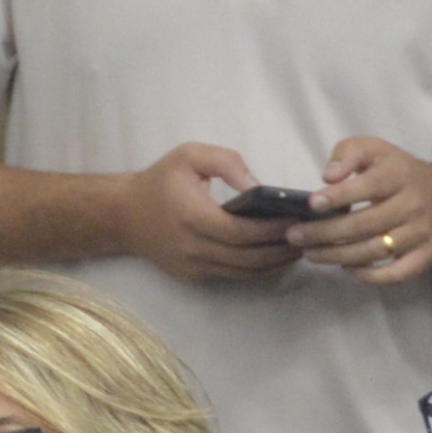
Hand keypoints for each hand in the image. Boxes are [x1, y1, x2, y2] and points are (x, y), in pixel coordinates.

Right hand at [120, 145, 299, 285]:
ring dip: (274, 263)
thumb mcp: (189, 156)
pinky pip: (232, 275)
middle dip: (281, 249)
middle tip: (308, 236)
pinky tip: (275, 256)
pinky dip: (257, 268)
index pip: (242, 232)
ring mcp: (193, 267)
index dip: (273, 230)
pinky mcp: (193, 276)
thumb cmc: (160, 181)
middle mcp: (193, 248)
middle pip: (248, 258)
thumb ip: (227, 162)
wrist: (123, 215)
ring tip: (299, 248)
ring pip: (243, 272)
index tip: (298, 221)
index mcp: (193, 217)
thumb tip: (258, 187)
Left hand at [294, 138, 431, 287]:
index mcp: (399, 174)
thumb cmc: (398, 171)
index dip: (339, 197)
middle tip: (296, 236)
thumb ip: (348, 153)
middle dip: (325, 233)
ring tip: (310, 254)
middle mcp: (413, 204)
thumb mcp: (375, 150)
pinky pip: (396, 274)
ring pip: (375, 250)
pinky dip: (369, 276)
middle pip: (365, 224)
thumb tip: (329, 176)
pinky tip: (346, 269)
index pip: (368, 186)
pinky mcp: (426, 256)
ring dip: (338, 256)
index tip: (312, 204)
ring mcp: (421, 233)